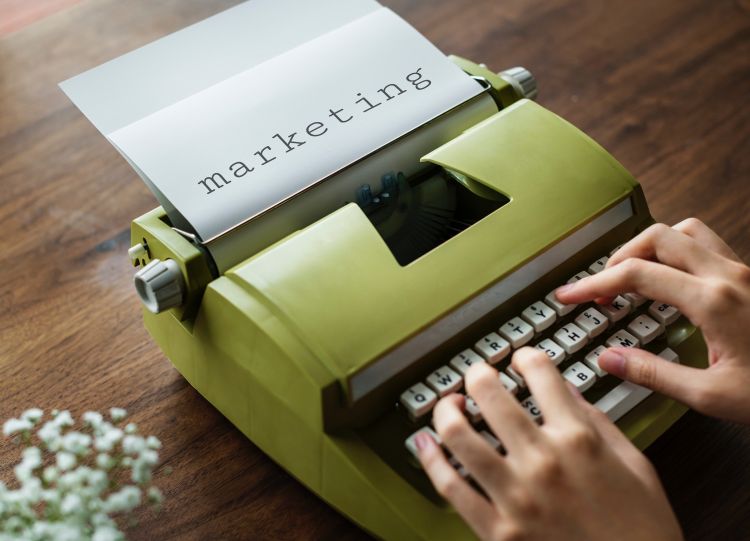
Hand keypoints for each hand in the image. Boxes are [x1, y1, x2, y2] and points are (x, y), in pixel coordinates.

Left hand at [416, 349, 681, 540]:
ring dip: (446, 410)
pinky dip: (430, 460)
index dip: (526, 357)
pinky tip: (425, 444)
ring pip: (458, 435)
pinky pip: (450, 486)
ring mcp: (516, 496)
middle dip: (478, 374)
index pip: (540, 373)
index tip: (521, 359)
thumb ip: (597, 421)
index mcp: (579, 440)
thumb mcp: (635, 465)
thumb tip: (566, 391)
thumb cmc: (642, 532)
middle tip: (477, 375)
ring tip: (449, 405)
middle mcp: (543, 461)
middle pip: (489, 393)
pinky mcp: (498, 531)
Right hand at [555, 218, 749, 423]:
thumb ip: (654, 374)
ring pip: (686, 231)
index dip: (593, 283)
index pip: (635, 274)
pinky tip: (673, 282)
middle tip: (601, 287)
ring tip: (634, 275)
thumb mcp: (713, 396)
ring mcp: (743, 271)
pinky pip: (708, 245)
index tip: (569, 296)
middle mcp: (728, 275)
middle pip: (658, 237)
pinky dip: (678, 252)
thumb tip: (610, 358)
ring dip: (652, 246)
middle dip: (619, 257)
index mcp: (713, 301)